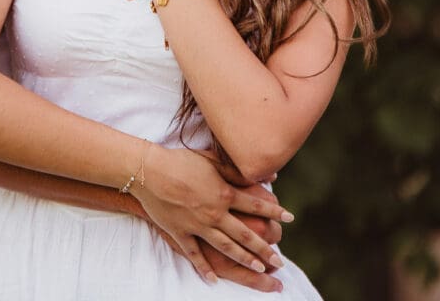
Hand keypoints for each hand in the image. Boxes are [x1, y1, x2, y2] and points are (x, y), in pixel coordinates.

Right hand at [131, 144, 288, 282]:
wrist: (149, 172)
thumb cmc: (180, 161)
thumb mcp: (212, 160)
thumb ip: (238, 169)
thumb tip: (266, 172)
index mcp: (225, 193)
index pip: (256, 205)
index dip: (275, 212)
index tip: (290, 219)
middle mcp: (216, 213)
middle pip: (246, 234)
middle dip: (264, 248)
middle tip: (278, 260)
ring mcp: (198, 225)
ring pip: (227, 247)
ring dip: (244, 259)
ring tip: (259, 269)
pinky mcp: (181, 233)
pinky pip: (194, 254)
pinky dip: (203, 268)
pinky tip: (213, 279)